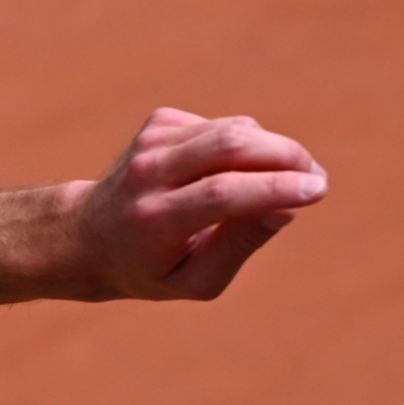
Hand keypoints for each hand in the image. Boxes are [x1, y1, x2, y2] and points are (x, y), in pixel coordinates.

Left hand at [66, 108, 325, 300]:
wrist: (85, 235)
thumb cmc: (149, 267)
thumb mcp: (195, 280)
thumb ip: (239, 246)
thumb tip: (285, 207)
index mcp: (153, 222)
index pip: (221, 193)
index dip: (275, 187)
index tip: (317, 188)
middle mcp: (146, 175)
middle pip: (229, 146)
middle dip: (287, 156)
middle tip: (316, 179)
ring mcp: (150, 143)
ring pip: (232, 129)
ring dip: (274, 149)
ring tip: (288, 179)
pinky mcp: (159, 124)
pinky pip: (222, 125)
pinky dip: (245, 145)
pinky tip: (233, 171)